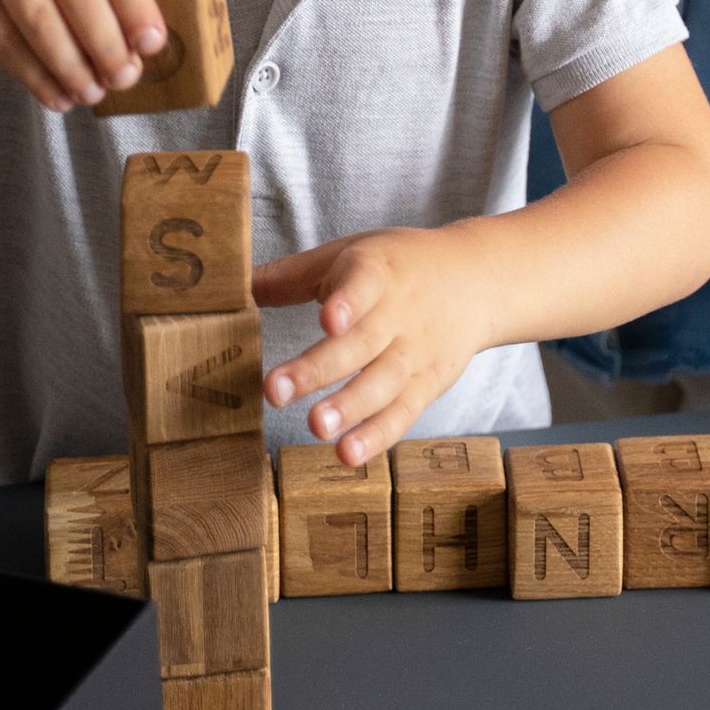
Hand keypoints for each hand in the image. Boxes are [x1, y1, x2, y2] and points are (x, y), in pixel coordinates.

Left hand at [254, 226, 493, 464]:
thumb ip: (293, 276)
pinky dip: (378, 434)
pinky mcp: (428, 384)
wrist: (475, 280)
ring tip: (315, 427)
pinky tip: (347, 453)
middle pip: (362, 342)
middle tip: (276, 390)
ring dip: (350, 406)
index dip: (347, 301)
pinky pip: (403, 412)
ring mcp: (416, 352)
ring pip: (383, 382)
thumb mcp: (349, 255)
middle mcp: (399, 313)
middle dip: (320, 368)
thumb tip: (233, 285)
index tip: (327, 320)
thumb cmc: (396, 268)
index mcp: (376, 272)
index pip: (364, 284)